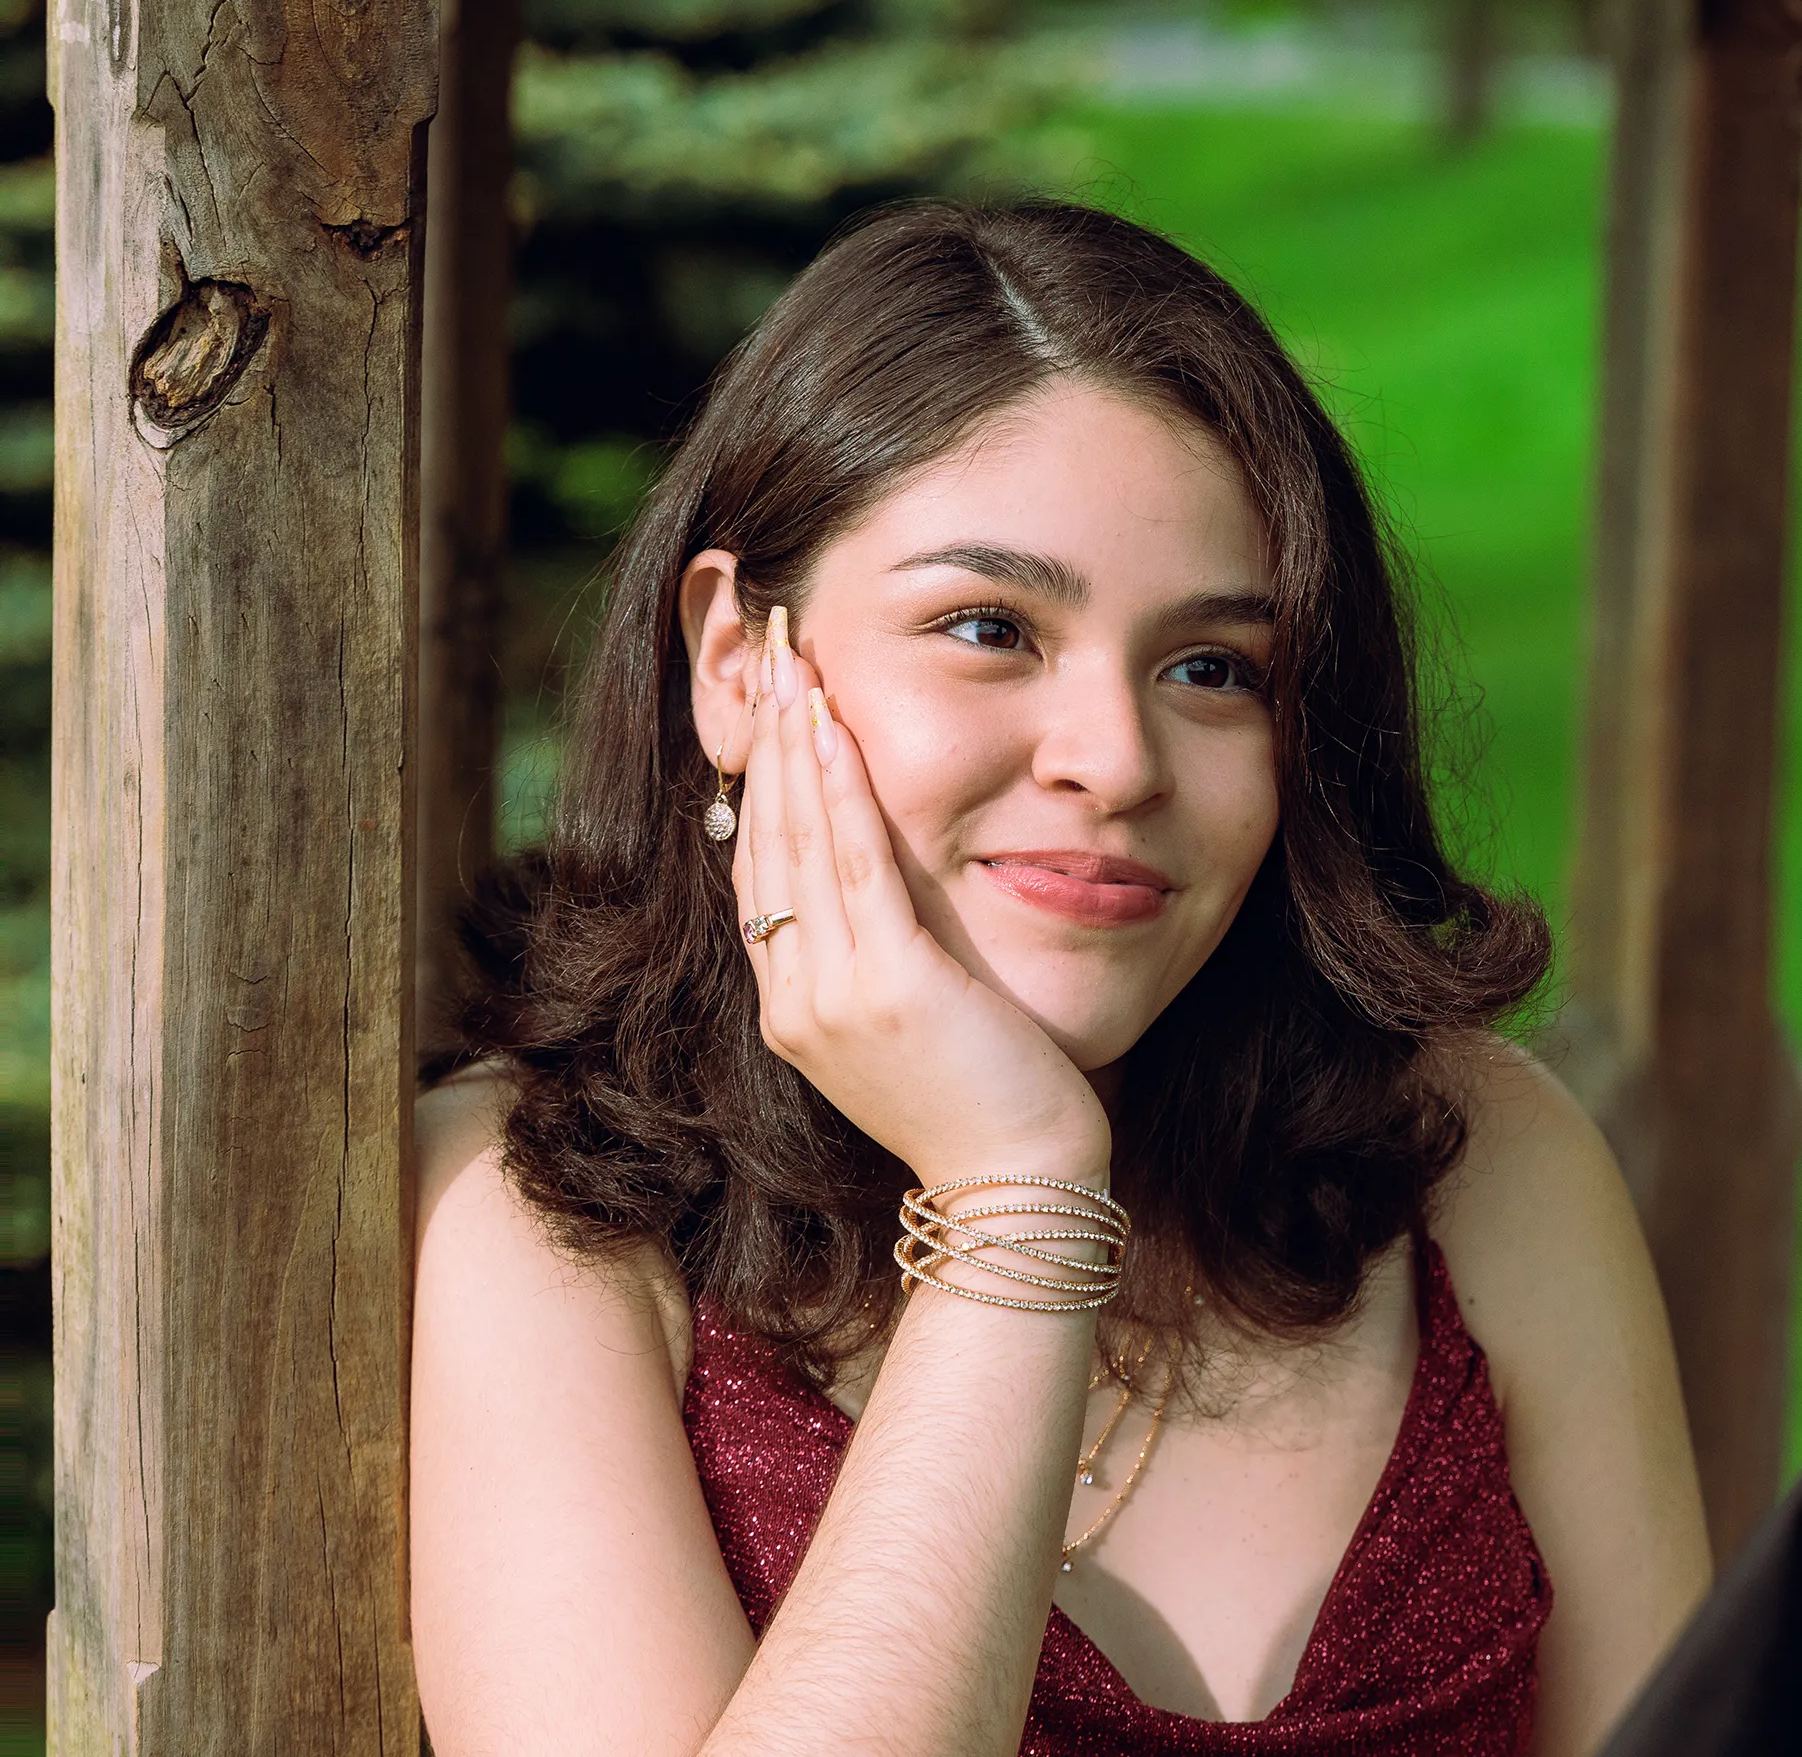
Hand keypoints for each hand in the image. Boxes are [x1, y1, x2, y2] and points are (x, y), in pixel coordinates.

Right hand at [733, 607, 1111, 1189]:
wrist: (1017, 1184)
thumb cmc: (990, 1104)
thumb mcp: (915, 1025)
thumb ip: (884, 959)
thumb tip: (887, 888)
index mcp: (793, 1007)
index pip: (759, 867)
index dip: (758, 777)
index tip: (764, 698)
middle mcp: (793, 999)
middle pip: (763, 837)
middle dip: (763, 734)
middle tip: (762, 641)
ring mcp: (829, 997)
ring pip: (800, 840)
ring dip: (793, 738)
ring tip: (789, 653)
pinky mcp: (887, 989)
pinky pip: (856, 868)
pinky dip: (842, 790)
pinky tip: (834, 726)